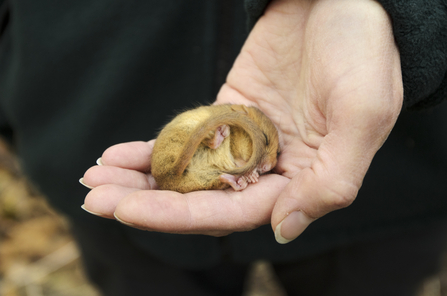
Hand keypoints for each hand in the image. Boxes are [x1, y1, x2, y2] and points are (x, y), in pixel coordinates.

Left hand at [82, 0, 402, 241]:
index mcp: (303, 178)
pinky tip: (118, 155)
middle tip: (94, 201)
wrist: (343, 0)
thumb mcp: (363, 115)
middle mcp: (271, 167)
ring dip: (141, 180)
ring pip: (188, 173)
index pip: (235, 213)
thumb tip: (283, 229)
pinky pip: (186, 138)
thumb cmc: (364, 51)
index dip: (180, 216)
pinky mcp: (227, 111)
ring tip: (94, 179)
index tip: (128, 212)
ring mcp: (245, 139)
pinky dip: (152, 148)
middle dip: (148, 203)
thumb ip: (330, 181)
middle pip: (202, 199)